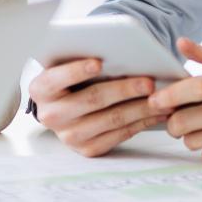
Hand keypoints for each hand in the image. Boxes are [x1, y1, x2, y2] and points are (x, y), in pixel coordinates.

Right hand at [28, 59, 167, 157]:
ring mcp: (69, 136)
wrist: (62, 110)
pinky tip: (157, 113)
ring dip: (140, 108)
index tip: (98, 62)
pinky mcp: (87, 149)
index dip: (77, 71)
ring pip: (111, 119)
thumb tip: (116, 53)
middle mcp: (51, 115)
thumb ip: (80, 58)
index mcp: (41, 89)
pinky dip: (142, 122)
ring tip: (161, 97)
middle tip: (148, 82)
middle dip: (124, 89)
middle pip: (92, 99)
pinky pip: (120, 134)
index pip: (57, 78)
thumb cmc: (70, 80)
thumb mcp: (66, 67)